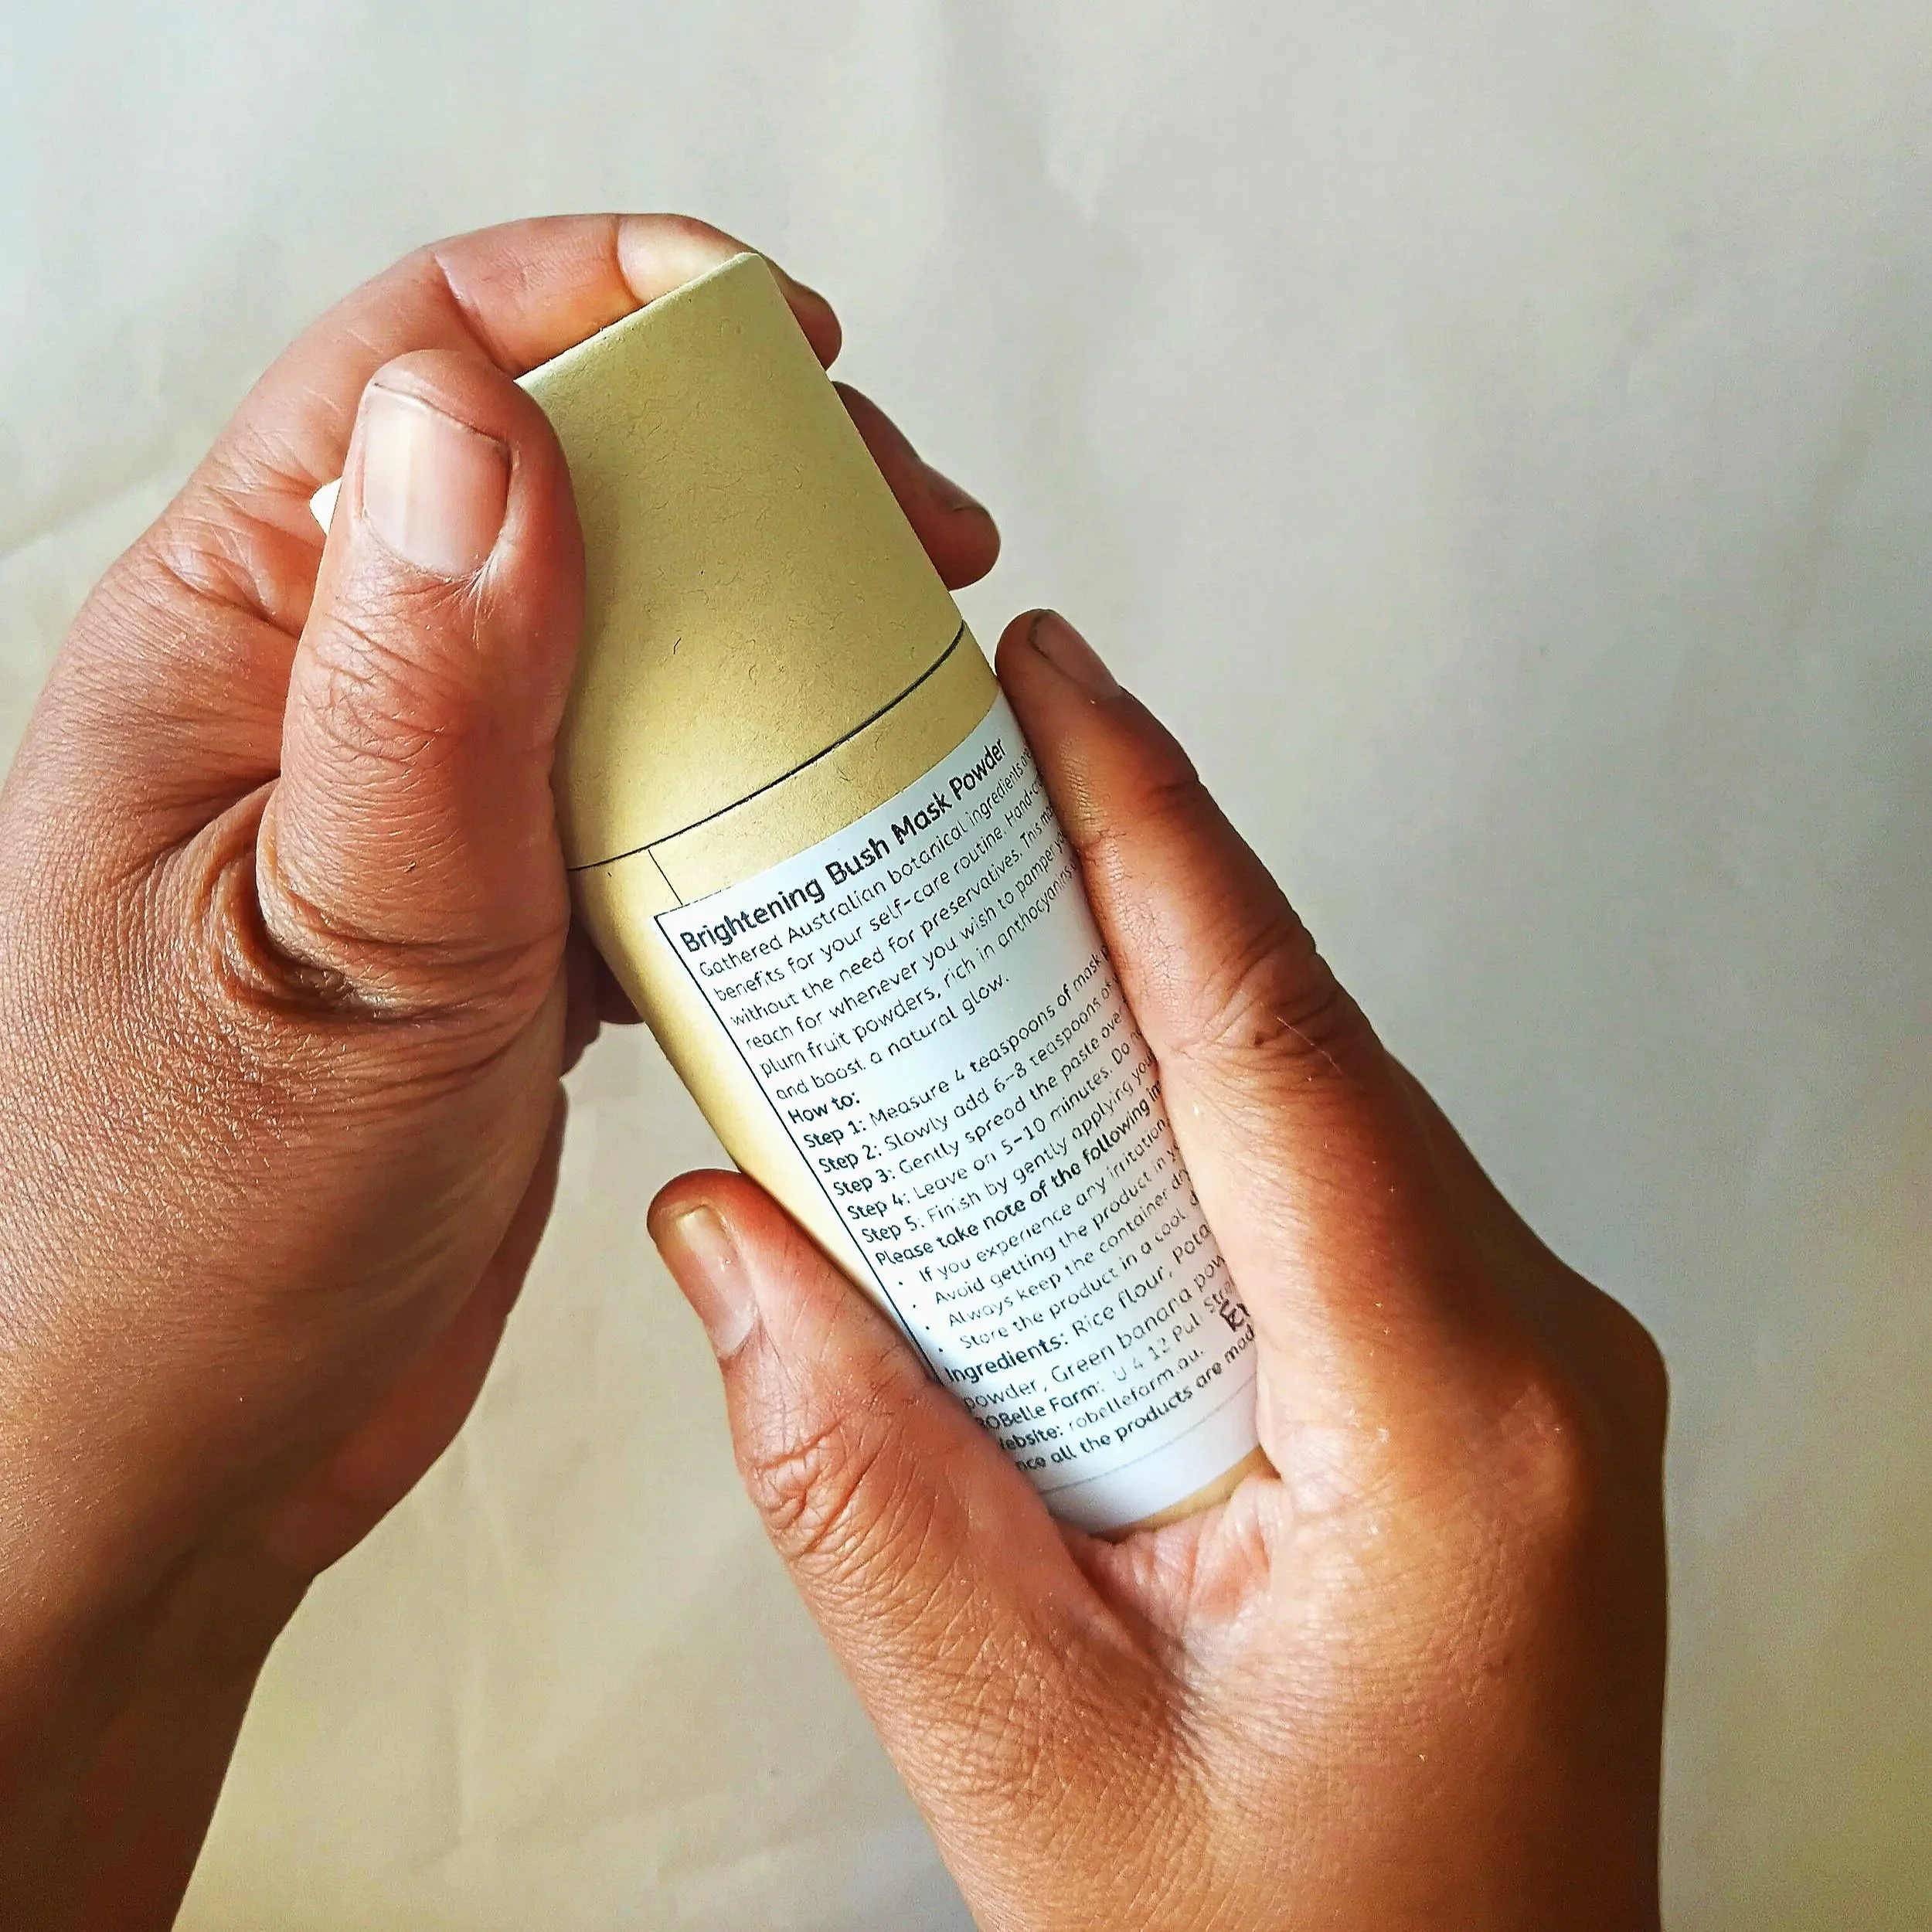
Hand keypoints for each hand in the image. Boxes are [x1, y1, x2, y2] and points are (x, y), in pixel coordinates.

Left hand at [0, 213, 996, 1930]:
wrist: (174, 1456)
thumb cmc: (177, 1244)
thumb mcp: (330, 957)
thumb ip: (419, 693)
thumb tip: (484, 419)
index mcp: (230, 646)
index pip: (417, 373)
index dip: (603, 305)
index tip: (778, 337)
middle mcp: (327, 701)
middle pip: (557, 485)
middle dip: (742, 475)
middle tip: (906, 537)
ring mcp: (422, 812)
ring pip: (621, 644)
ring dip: (767, 639)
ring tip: (907, 678)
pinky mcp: (496, 921)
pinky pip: (644, 799)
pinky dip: (750, 795)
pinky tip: (833, 834)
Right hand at [651, 610, 1668, 1930]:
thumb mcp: (1028, 1765)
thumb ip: (861, 1491)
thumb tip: (730, 1242)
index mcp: (1453, 1421)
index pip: (1272, 1042)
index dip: (1149, 829)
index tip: (1053, 677)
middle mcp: (1532, 1355)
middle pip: (1294, 1041)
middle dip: (1124, 883)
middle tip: (962, 762)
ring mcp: (1528, 1365)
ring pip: (1313, 1103)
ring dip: (1149, 999)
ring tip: (980, 909)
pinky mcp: (1483, 1389)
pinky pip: (1329, 1190)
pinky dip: (1190, 1118)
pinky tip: (1069, 1109)